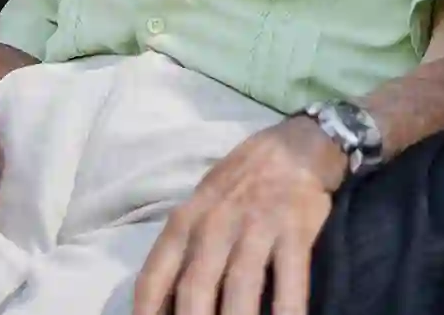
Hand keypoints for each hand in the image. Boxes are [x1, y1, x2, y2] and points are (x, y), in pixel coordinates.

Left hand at [133, 116, 344, 314]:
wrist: (294, 146)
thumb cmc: (238, 185)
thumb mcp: (199, 209)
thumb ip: (181, 253)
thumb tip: (160, 306)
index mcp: (184, 222)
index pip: (154, 276)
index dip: (147, 313)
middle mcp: (215, 225)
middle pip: (195, 288)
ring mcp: (256, 226)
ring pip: (240, 288)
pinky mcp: (295, 230)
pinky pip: (290, 280)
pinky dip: (288, 311)